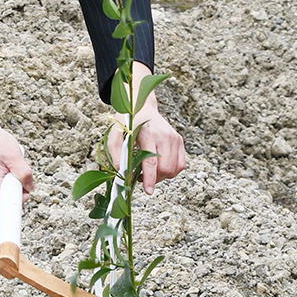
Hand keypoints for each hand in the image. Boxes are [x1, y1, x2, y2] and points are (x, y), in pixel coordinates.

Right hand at [0, 102, 32, 210]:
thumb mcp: (14, 156)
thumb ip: (23, 172)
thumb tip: (30, 187)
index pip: (1, 208)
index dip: (15, 207)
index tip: (24, 197)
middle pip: (8, 199)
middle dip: (19, 188)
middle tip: (23, 171)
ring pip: (8, 191)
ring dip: (16, 181)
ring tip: (16, 164)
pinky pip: (5, 185)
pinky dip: (12, 177)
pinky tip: (11, 166)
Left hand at [109, 65, 189, 194]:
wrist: (142, 106)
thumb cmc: (128, 121)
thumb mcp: (116, 133)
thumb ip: (116, 152)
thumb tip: (121, 172)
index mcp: (149, 134)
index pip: (152, 162)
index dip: (150, 179)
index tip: (148, 190)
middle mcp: (165, 136)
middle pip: (164, 168)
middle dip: (154, 178)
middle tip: (141, 176)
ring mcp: (175, 138)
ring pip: (174, 169)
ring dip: (162, 176)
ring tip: (149, 170)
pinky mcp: (179, 141)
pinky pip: (180, 164)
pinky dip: (171, 171)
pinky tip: (160, 167)